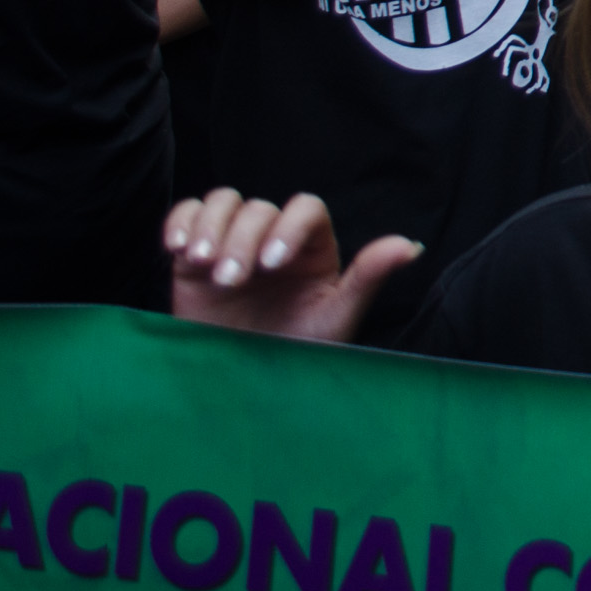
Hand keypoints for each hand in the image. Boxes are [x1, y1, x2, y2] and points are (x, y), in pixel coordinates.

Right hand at [165, 188, 418, 342]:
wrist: (240, 387)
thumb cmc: (294, 354)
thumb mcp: (334, 320)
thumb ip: (367, 279)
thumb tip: (412, 247)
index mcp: (312, 247)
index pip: (306, 209)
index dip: (288, 227)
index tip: (271, 265)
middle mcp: (273, 237)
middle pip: (259, 208)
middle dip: (243, 240)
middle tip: (232, 281)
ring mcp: (232, 243)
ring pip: (223, 203)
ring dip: (210, 227)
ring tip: (202, 263)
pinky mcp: (193, 256)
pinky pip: (186, 215)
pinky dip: (181, 224)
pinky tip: (177, 250)